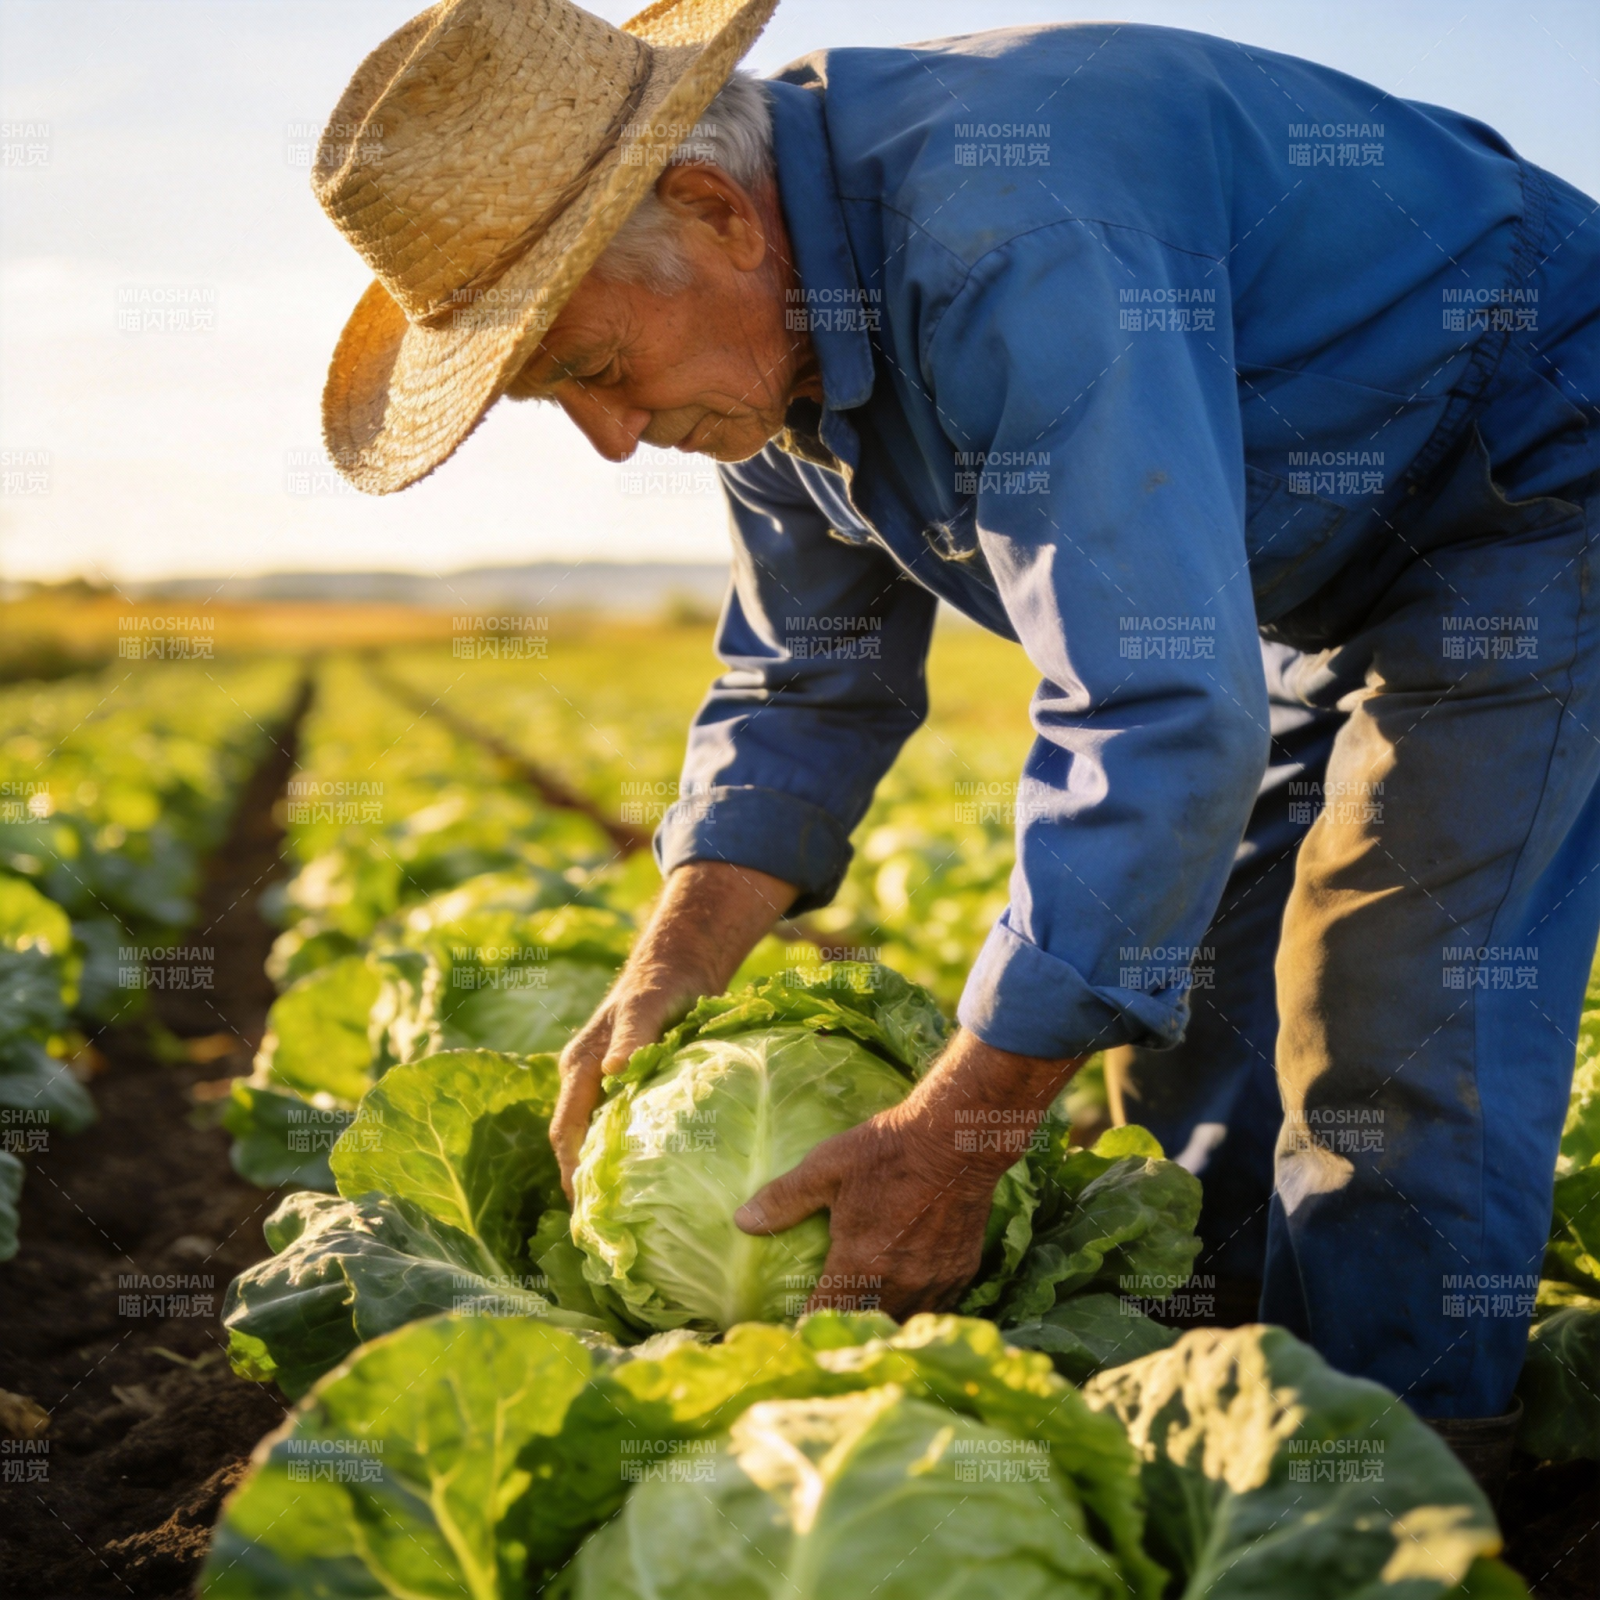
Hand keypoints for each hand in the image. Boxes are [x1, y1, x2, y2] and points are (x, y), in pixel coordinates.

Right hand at [550, 860, 795, 1195]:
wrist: (682, 961)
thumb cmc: (663, 982)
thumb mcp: (650, 1006)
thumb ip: (634, 1038)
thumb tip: (612, 1073)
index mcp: (580, 1067)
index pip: (565, 1134)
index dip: (569, 1176)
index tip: (583, 1218)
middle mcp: (586, 1079)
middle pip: (572, 1145)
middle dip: (580, 1188)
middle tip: (600, 1237)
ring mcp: (605, 1084)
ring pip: (593, 1140)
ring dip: (599, 1177)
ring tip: (618, 1224)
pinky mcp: (629, 1086)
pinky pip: (617, 1129)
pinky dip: (623, 1158)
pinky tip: (648, 1185)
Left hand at [736, 1029, 1082, 1318]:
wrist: (956, 1139)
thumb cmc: (887, 1151)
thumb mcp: (826, 1167)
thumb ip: (784, 1199)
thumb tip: (742, 1221)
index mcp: (859, 1264)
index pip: (824, 1315)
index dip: (804, 1325)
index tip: (790, 1330)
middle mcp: (897, 1283)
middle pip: (864, 1326)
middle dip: (844, 1328)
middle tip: (826, 1327)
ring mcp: (932, 1281)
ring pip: (901, 1321)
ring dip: (881, 1322)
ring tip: (863, 1320)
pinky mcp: (960, 1271)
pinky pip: (934, 1306)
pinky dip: (915, 1307)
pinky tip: (905, 1299)